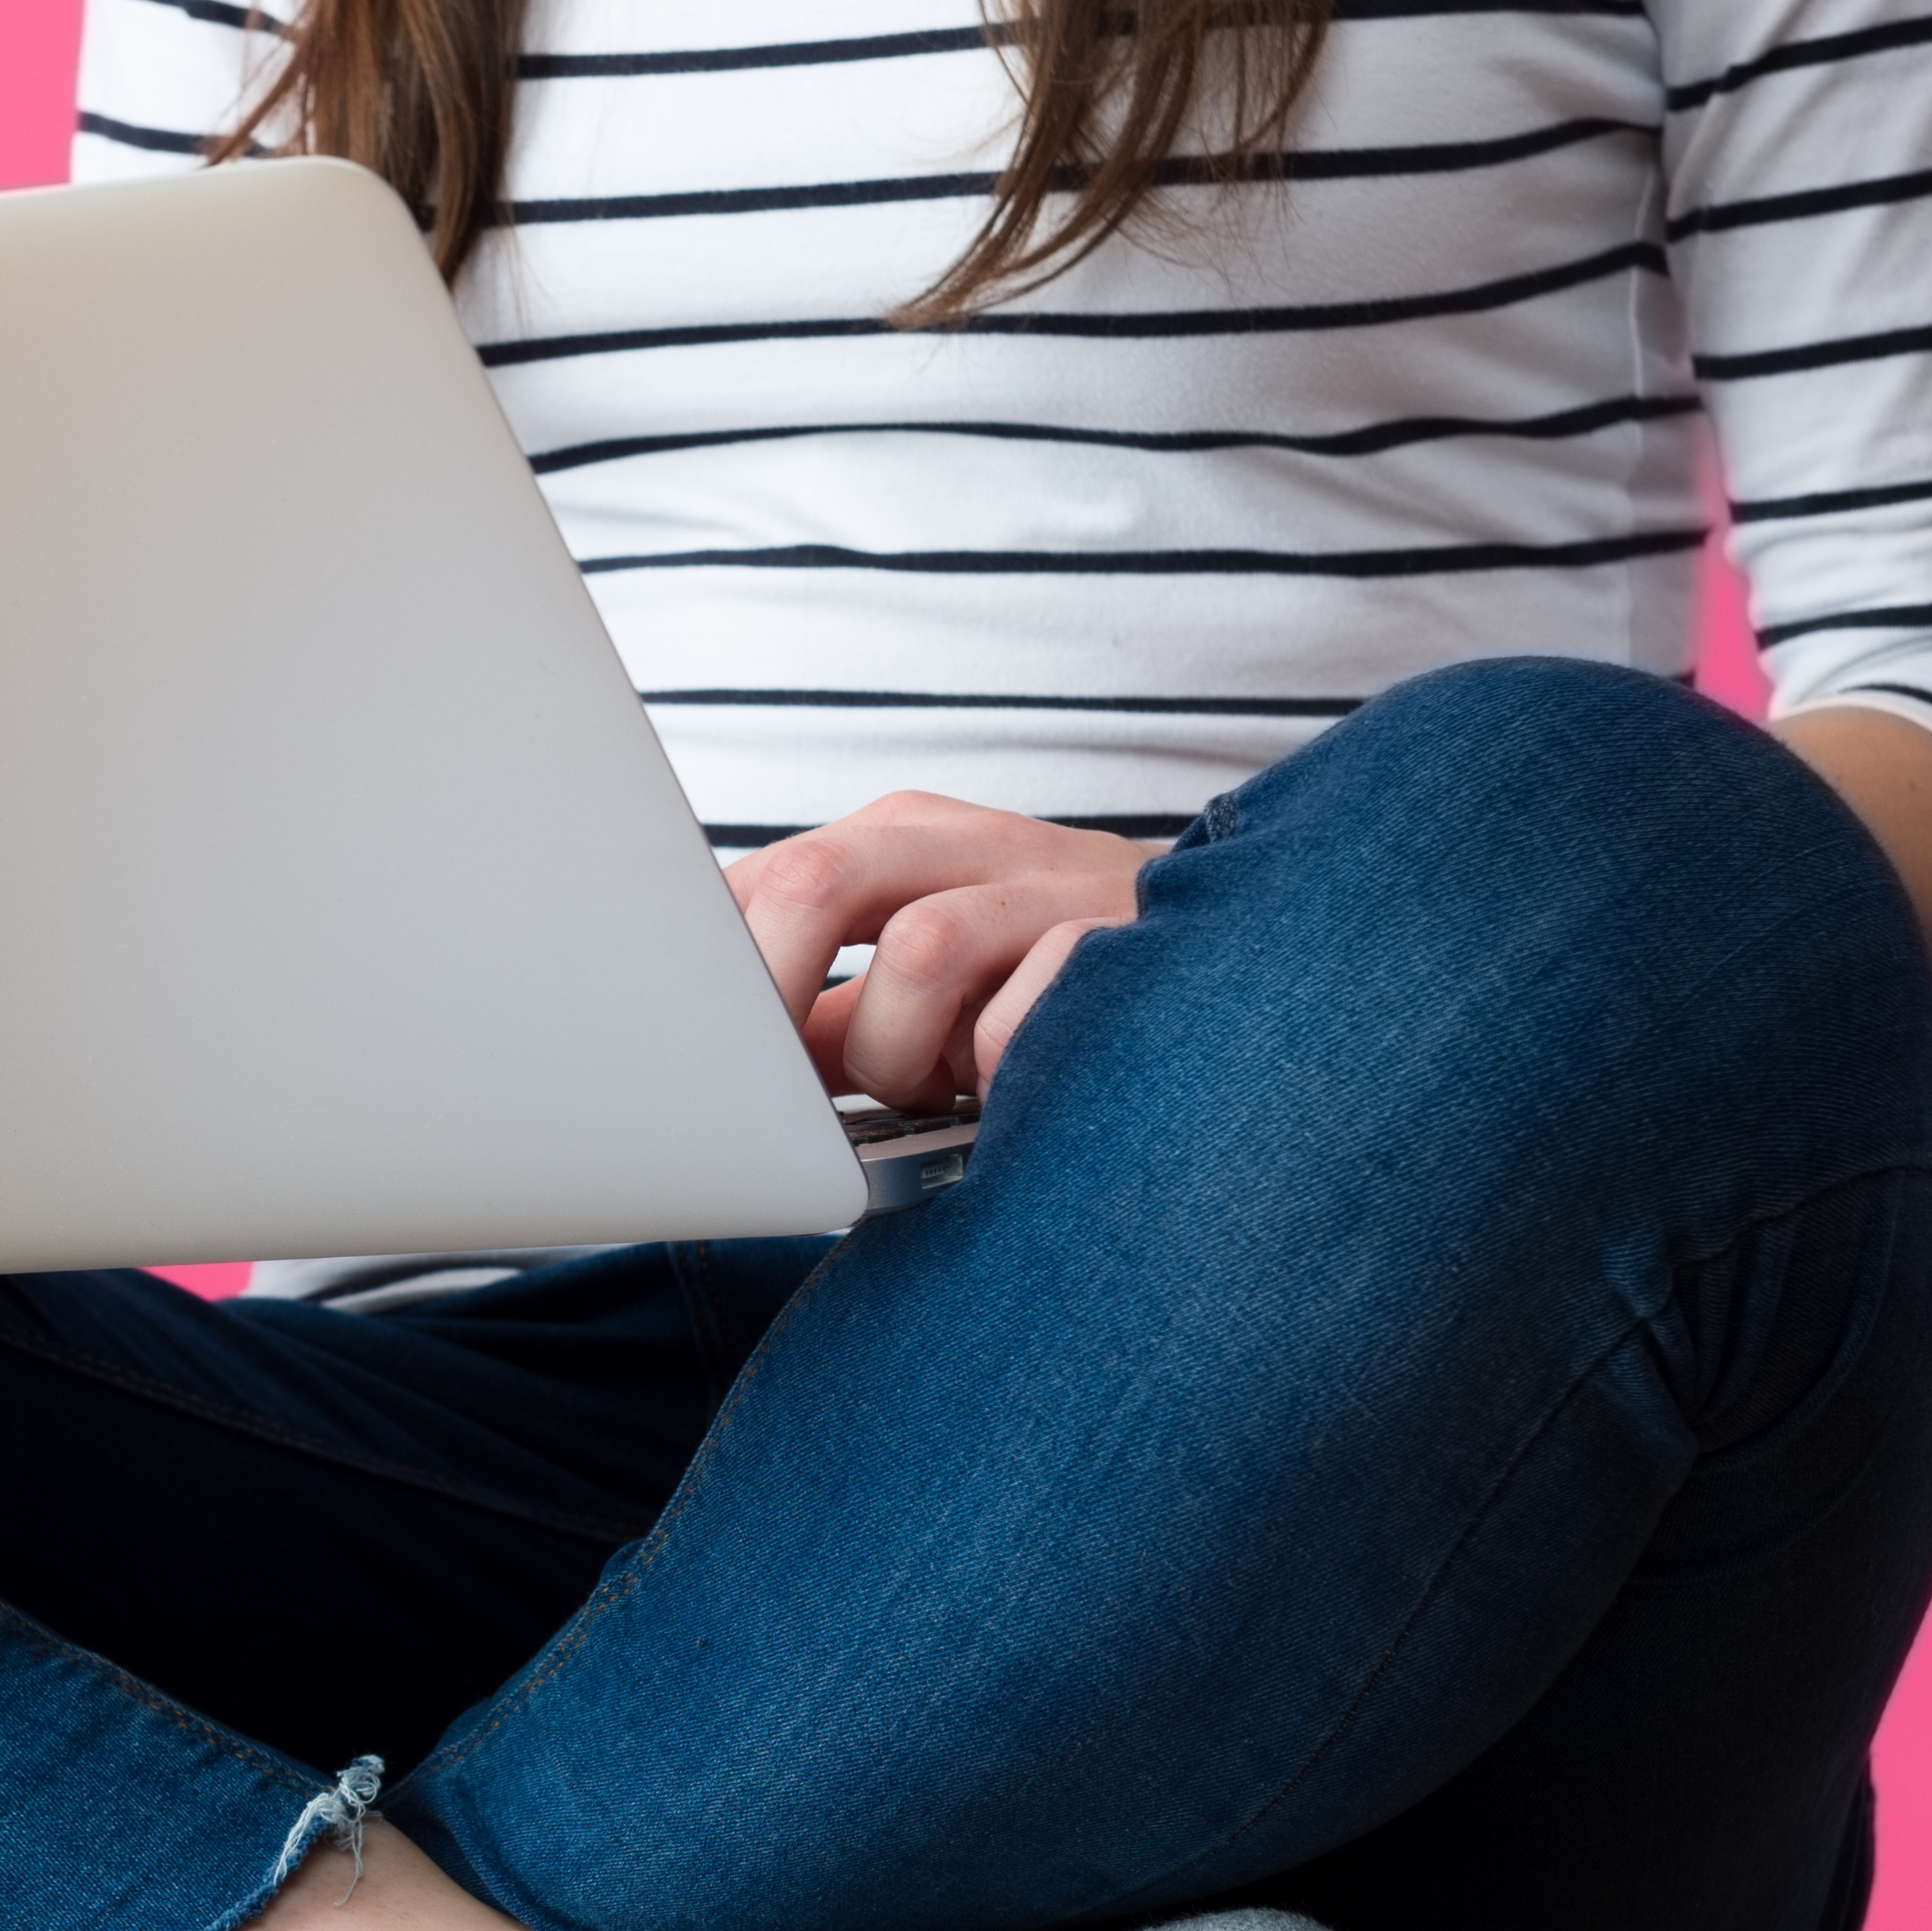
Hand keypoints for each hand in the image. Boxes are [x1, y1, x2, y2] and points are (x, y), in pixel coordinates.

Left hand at [725, 791, 1160, 1108]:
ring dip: (900, 1052)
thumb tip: (714, 1068)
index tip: (689, 1052)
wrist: (1242, 970)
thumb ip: (825, 1013)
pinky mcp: (1126, 944)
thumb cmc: (1048, 988)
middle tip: (772, 1091)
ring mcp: (1052, 883)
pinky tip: (1011, 1089)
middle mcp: (967, 842)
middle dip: (773, 1000)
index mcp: (900, 839)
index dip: (707, 969)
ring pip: (916, 952)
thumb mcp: (923, 986)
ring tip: (934, 1088)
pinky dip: (993, 1073)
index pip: (760, 876)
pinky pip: (1018, 1017)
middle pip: (814, 880)